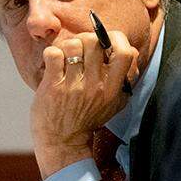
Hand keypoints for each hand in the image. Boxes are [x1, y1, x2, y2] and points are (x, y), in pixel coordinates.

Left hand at [30, 29, 138, 178]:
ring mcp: (73, 86)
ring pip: (73, 44)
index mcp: (113, 89)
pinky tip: (54, 63)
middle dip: (86, 39)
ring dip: (68, 46)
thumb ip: (124, 79)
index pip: (125, 53)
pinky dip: (52, 54)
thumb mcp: (113, 104)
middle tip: (81, 49)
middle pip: (94, 42)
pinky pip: (53, 54)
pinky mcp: (52, 86)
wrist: (62, 142)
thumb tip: (129, 50)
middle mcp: (94, 87)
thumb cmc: (87, 119)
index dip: (116, 39)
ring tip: (66, 57)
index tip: (106, 41)